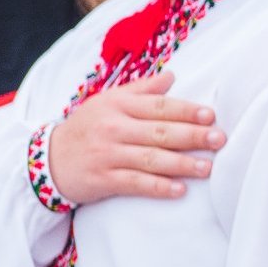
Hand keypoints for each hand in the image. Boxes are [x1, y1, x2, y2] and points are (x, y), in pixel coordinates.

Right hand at [48, 72, 221, 204]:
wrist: (47, 159)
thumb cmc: (88, 126)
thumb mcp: (109, 101)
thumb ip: (142, 90)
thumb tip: (172, 76)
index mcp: (119, 106)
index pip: (159, 106)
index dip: (186, 110)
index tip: (211, 115)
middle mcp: (114, 129)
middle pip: (159, 132)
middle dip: (192, 136)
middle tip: (219, 139)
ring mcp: (108, 155)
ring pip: (150, 159)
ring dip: (181, 164)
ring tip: (207, 167)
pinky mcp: (103, 180)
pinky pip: (135, 183)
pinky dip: (158, 187)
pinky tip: (179, 190)